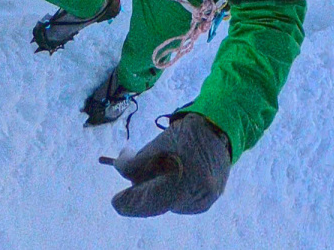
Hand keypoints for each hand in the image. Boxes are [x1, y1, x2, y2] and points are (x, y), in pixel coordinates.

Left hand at [110, 113, 230, 216]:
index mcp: (182, 181)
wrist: (218, 131)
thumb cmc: (183, 136)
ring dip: (155, 191)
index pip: (147, 201)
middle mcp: (194, 197)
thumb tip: (123, 177)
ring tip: (159, 168)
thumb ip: (136, 166)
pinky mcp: (206, 202)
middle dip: (140, 193)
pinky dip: (169, 191)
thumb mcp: (155, 147)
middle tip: (130, 179)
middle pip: (155, 204)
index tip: (115, 200)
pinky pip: (178, 202)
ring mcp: (203, 202)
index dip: (129, 203)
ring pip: (166, 203)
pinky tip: (172, 175)